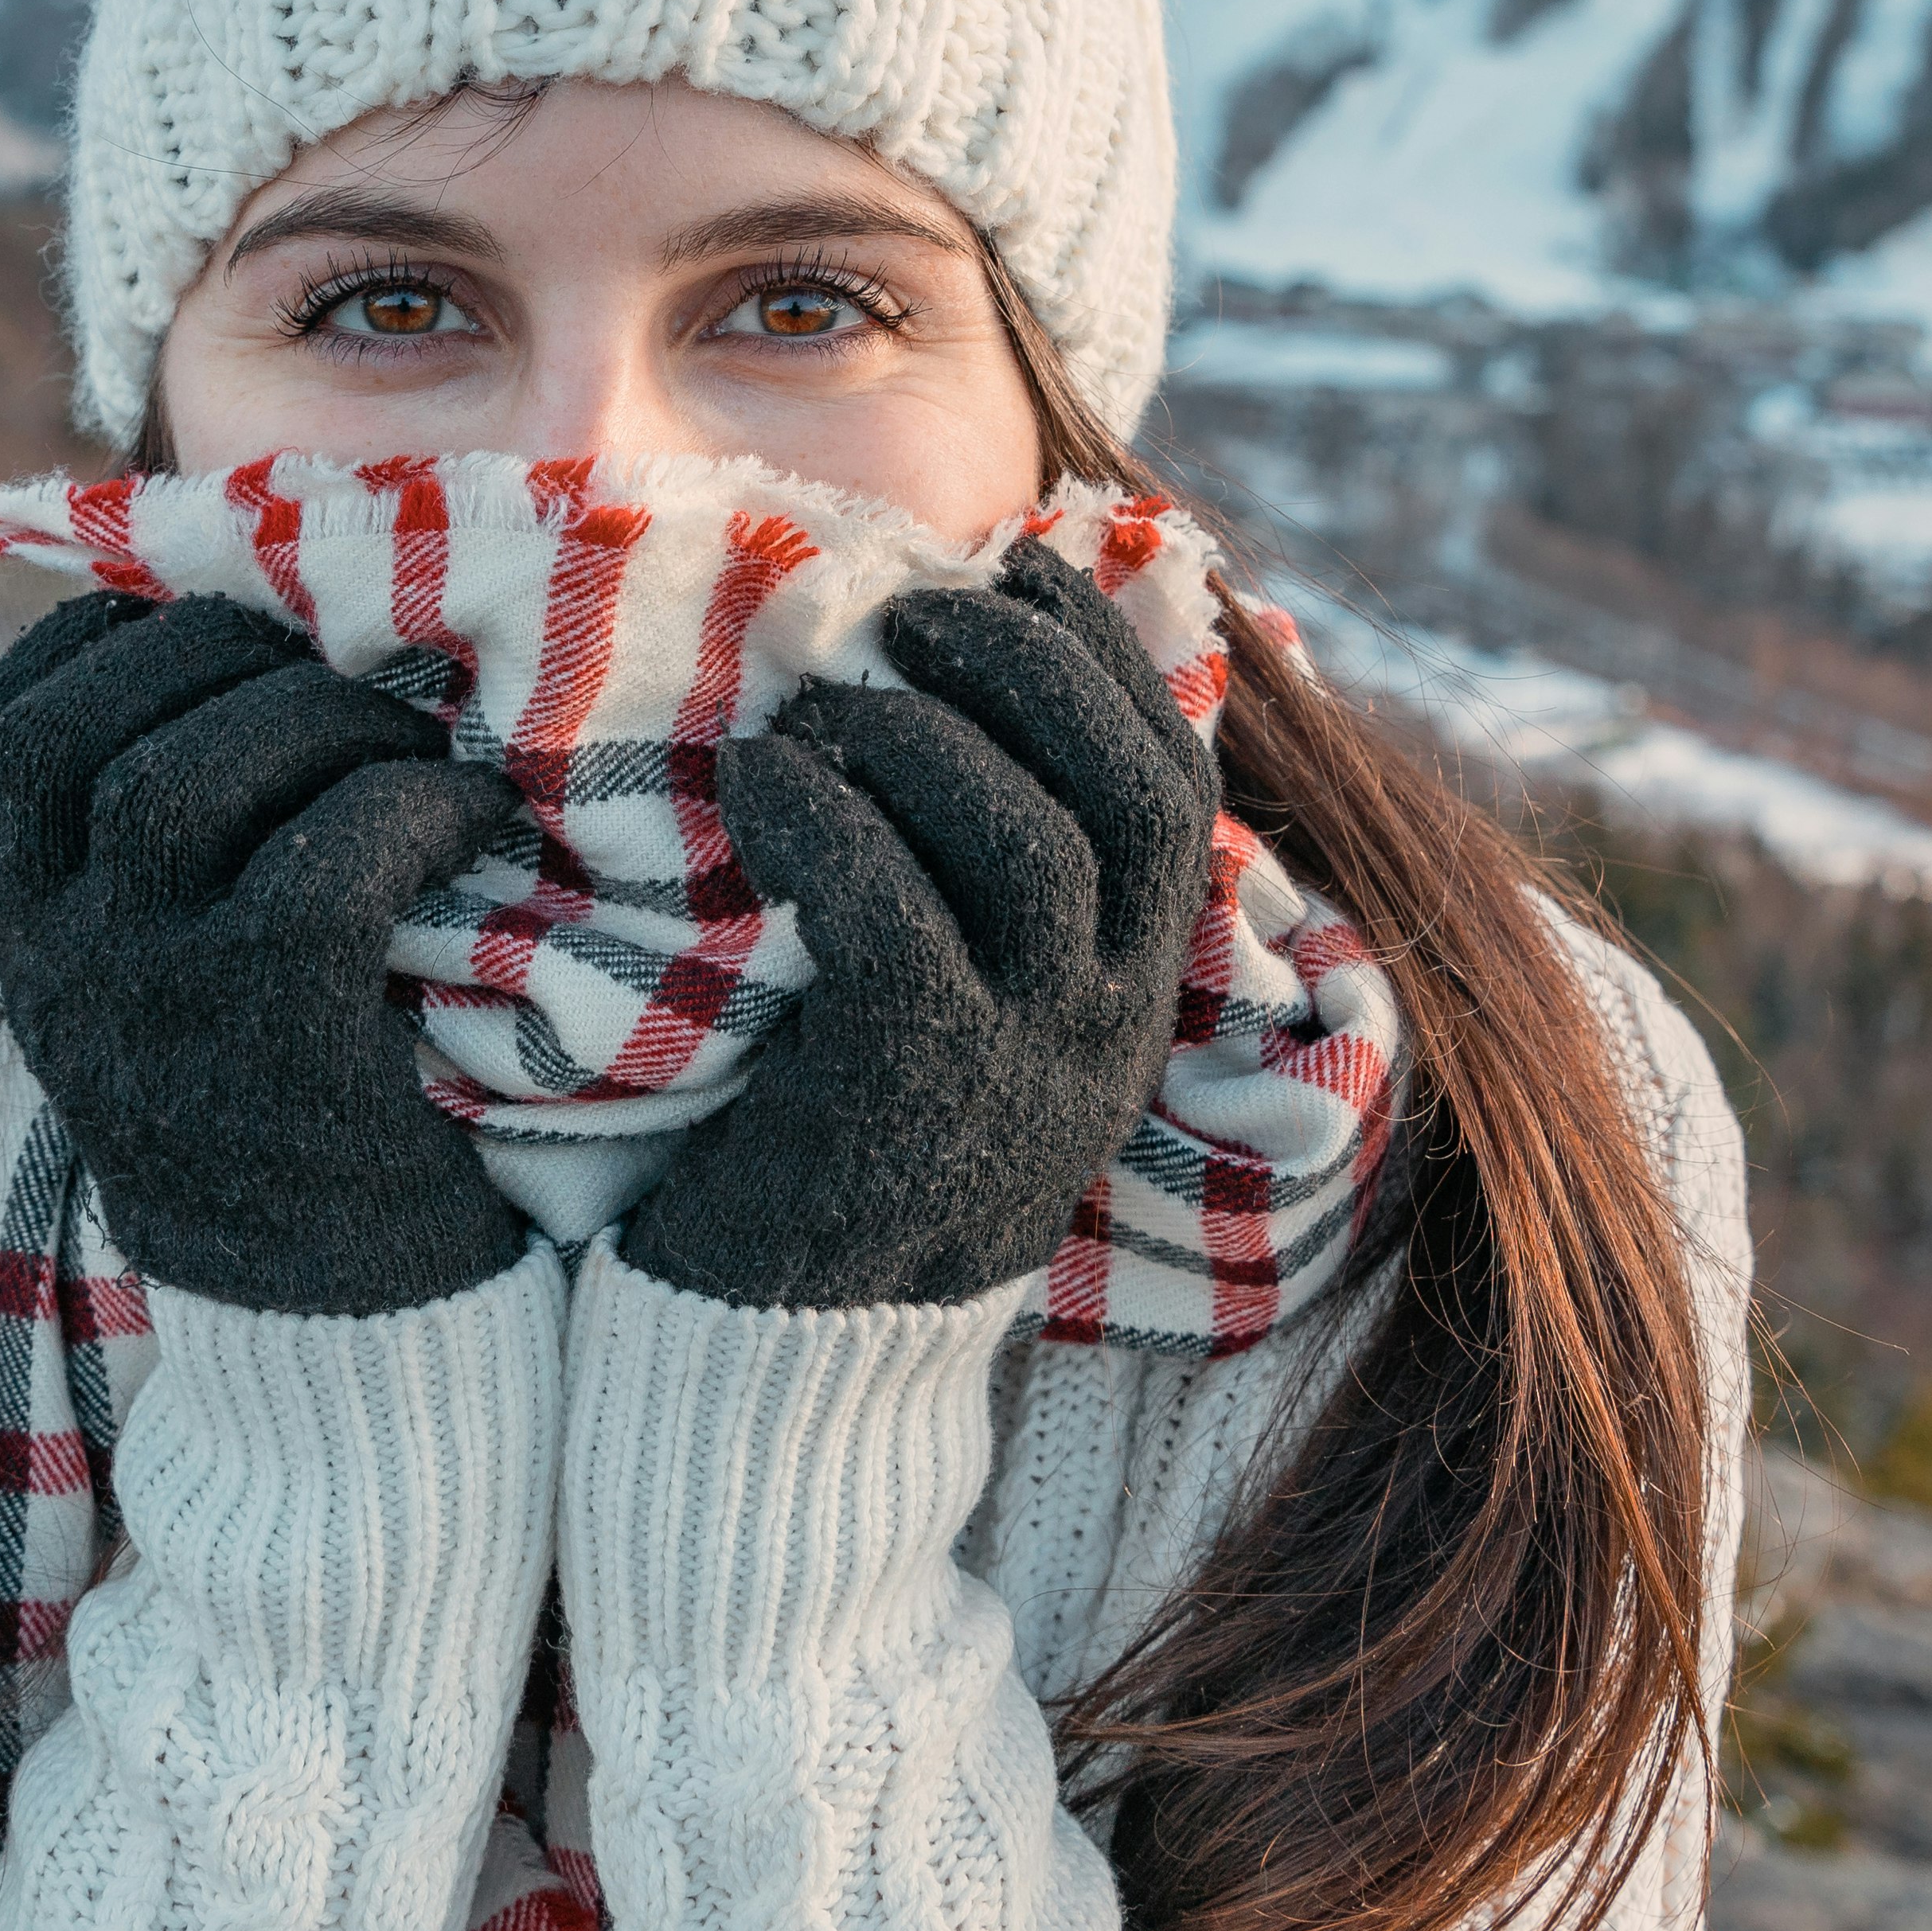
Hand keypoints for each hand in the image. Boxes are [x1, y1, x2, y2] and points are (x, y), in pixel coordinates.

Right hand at [0, 591, 537, 1317]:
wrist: (331, 1340)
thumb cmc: (280, 1120)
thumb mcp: (158, 989)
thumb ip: (147, 861)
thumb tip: (229, 664)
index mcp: (25, 931)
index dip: (103, 641)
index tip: (218, 636)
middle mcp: (60, 959)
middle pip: (81, 719)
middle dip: (221, 653)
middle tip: (342, 685)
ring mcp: (153, 999)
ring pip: (190, 770)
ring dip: (325, 717)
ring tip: (416, 749)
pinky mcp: (277, 1041)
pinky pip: (331, 858)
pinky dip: (417, 807)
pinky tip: (480, 821)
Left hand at [621, 544, 1221, 1311]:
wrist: (780, 1357)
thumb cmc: (843, 1142)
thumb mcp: (960, 1013)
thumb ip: (985, 887)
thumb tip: (950, 697)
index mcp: (1133, 991)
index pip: (1172, 788)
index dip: (1105, 661)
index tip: (1017, 574)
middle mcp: (1107, 1025)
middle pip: (1129, 797)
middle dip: (1032, 670)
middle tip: (910, 607)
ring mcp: (1023, 1065)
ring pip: (1028, 844)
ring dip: (919, 734)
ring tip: (823, 698)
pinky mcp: (909, 1093)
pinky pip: (891, 914)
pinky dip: (825, 819)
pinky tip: (759, 781)